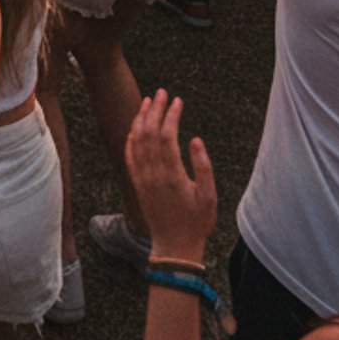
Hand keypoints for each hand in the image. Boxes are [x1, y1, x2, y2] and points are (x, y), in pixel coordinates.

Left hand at [124, 90, 218, 263]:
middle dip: (155, 109)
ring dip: (141, 118)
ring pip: (137, 141)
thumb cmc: (197, 222)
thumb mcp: (209, 196)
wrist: (174, 247)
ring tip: (148, 101)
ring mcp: (142, 178)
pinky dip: (131, 137)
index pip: (167, 136)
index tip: (178, 101)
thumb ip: (203, 166)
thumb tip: (195, 139)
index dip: (171, 115)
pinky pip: (129, 155)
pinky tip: (136, 127)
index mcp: (172, 175)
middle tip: (163, 92)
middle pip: (149, 132)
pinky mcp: (137, 184)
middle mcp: (153, 173)